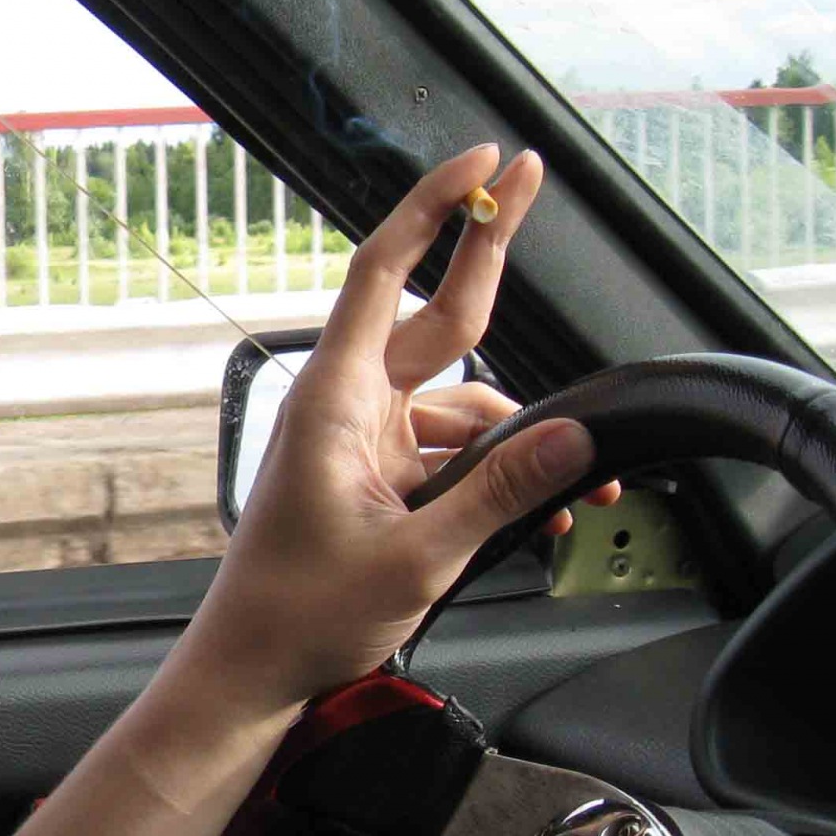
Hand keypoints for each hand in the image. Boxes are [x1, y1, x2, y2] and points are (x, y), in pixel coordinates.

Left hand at [175, 142, 614, 713]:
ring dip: (522, 432)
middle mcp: (351, 407)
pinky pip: (455, 455)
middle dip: (489, 250)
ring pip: (464, 402)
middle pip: (436, 314)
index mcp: (338, 400)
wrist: (254, 672)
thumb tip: (574, 441)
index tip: (479, 163)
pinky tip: (549, 512)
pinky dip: (501, 473)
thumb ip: (501, 494)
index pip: (386, 272)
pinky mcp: (380, 480)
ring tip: (581, 481)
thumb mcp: (417, 557)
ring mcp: (367, 443)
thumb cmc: (302, 614)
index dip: (433, 209)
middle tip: (534, 176)